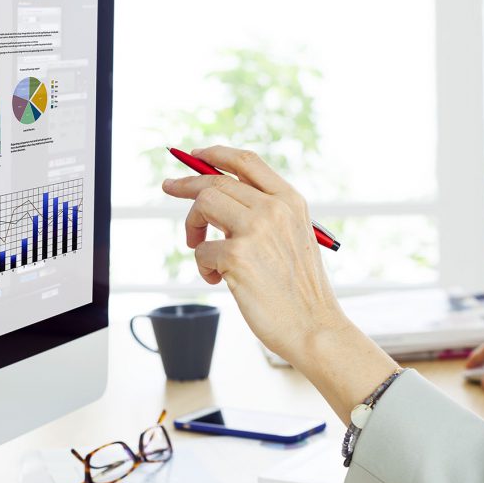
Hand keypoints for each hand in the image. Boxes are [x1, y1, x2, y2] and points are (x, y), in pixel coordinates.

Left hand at [162, 145, 397, 424]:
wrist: (314, 327)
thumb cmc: (300, 291)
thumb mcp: (294, 238)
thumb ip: (265, 214)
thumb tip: (215, 197)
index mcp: (290, 201)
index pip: (246, 162)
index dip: (216, 154)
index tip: (196, 155)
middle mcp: (274, 209)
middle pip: (216, 181)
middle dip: (186, 185)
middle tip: (169, 188)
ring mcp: (255, 230)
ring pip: (203, 205)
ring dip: (193, 228)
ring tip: (202, 251)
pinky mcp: (237, 256)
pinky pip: (201, 250)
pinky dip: (203, 266)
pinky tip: (219, 280)